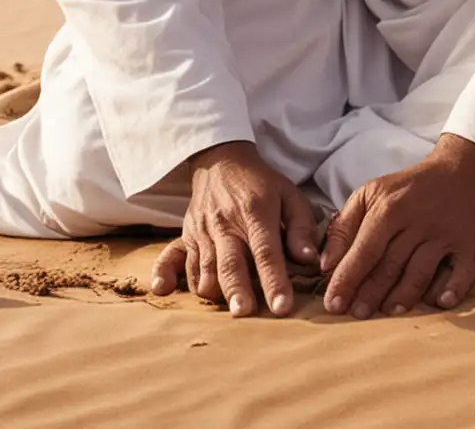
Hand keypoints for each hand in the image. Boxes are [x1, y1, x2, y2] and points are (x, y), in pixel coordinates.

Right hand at [148, 140, 318, 316]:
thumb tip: (310, 260)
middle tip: (245, 313)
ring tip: (227, 309)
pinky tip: (164, 289)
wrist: (221, 161)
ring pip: (204, 268)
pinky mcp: (186, 236)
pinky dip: (170, 276)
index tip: (281, 307)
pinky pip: (174, 258)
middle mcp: (226, 223)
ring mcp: (203, 231)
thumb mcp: (290, 195)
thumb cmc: (261, 184)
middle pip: (230, 263)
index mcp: (256, 212)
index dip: (274, 280)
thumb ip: (302, 228)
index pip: (266, 251)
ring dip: (215, 291)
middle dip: (237, 291)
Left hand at [321, 133, 474, 318]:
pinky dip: (453, 288)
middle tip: (356, 315)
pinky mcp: (467, 244)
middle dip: (371, 293)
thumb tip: (325, 264)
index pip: (364, 250)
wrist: (455, 173)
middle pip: (391, 265)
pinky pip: (462, 270)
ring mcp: (443, 234)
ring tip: (388, 311)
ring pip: (421, 271)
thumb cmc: (405, 190)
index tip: (333, 304)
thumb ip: (343, 227)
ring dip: (404, 296)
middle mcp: (417, 222)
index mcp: (389, 209)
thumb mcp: (369, 194)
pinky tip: (440, 302)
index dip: (347, 278)